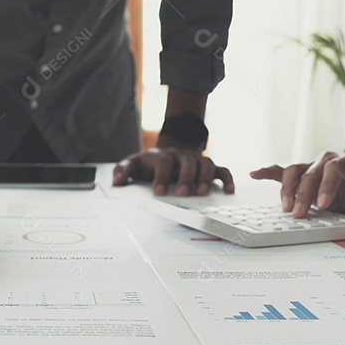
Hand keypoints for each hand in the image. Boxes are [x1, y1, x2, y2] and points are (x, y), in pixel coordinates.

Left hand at [112, 141, 233, 195]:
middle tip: (182, 194)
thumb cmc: (150, 162)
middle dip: (186, 178)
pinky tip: (228, 191)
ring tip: (202, 193)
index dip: (161, 177)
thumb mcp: (133, 164)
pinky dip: (227, 179)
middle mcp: (182, 156)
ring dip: (205, 179)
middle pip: (187, 163)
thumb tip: (116, 181)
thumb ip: (122, 170)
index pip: (164, 163)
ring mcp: (197, 160)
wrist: (169, 150)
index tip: (158, 192)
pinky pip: (222, 170)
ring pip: (206, 165)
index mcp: (164, 156)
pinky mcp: (209, 167)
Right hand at [250, 152, 344, 217]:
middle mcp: (325, 160)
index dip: (326, 186)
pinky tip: (255, 174)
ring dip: (287, 189)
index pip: (333, 170)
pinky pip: (280, 170)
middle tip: (298, 213)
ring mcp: (309, 166)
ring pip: (293, 170)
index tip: (321, 205)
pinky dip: (267, 172)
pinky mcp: (298, 173)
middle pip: (310, 172)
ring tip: (285, 208)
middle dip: (302, 194)